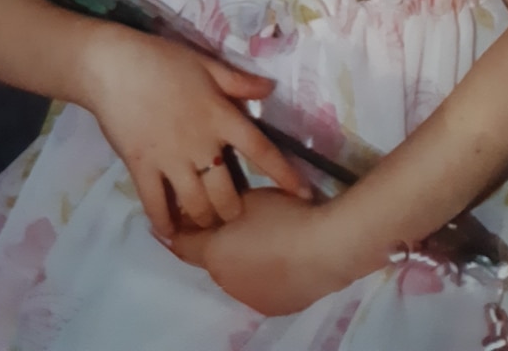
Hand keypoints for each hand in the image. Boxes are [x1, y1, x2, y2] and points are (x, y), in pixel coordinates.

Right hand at [81, 26, 309, 236]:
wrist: (112, 66)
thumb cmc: (162, 60)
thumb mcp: (206, 64)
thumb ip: (238, 82)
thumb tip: (270, 90)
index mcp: (220, 117)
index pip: (261, 151)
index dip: (285, 175)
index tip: (304, 193)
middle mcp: (200, 144)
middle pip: (227, 193)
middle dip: (234, 211)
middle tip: (235, 215)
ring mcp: (170, 160)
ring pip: (196, 205)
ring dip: (205, 219)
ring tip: (207, 224)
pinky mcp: (141, 168)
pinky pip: (156, 205)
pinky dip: (164, 222)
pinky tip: (169, 232)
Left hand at [170, 189, 350, 315]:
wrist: (327, 248)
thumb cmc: (284, 215)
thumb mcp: (248, 199)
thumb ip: (222, 206)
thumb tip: (209, 214)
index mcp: (212, 254)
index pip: (180, 242)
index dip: (181, 227)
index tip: (187, 214)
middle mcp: (223, 282)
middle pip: (209, 260)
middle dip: (214, 243)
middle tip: (233, 222)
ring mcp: (248, 300)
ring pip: (235, 277)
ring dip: (239, 261)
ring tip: (263, 241)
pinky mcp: (274, 309)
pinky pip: (259, 288)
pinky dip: (262, 275)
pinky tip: (281, 259)